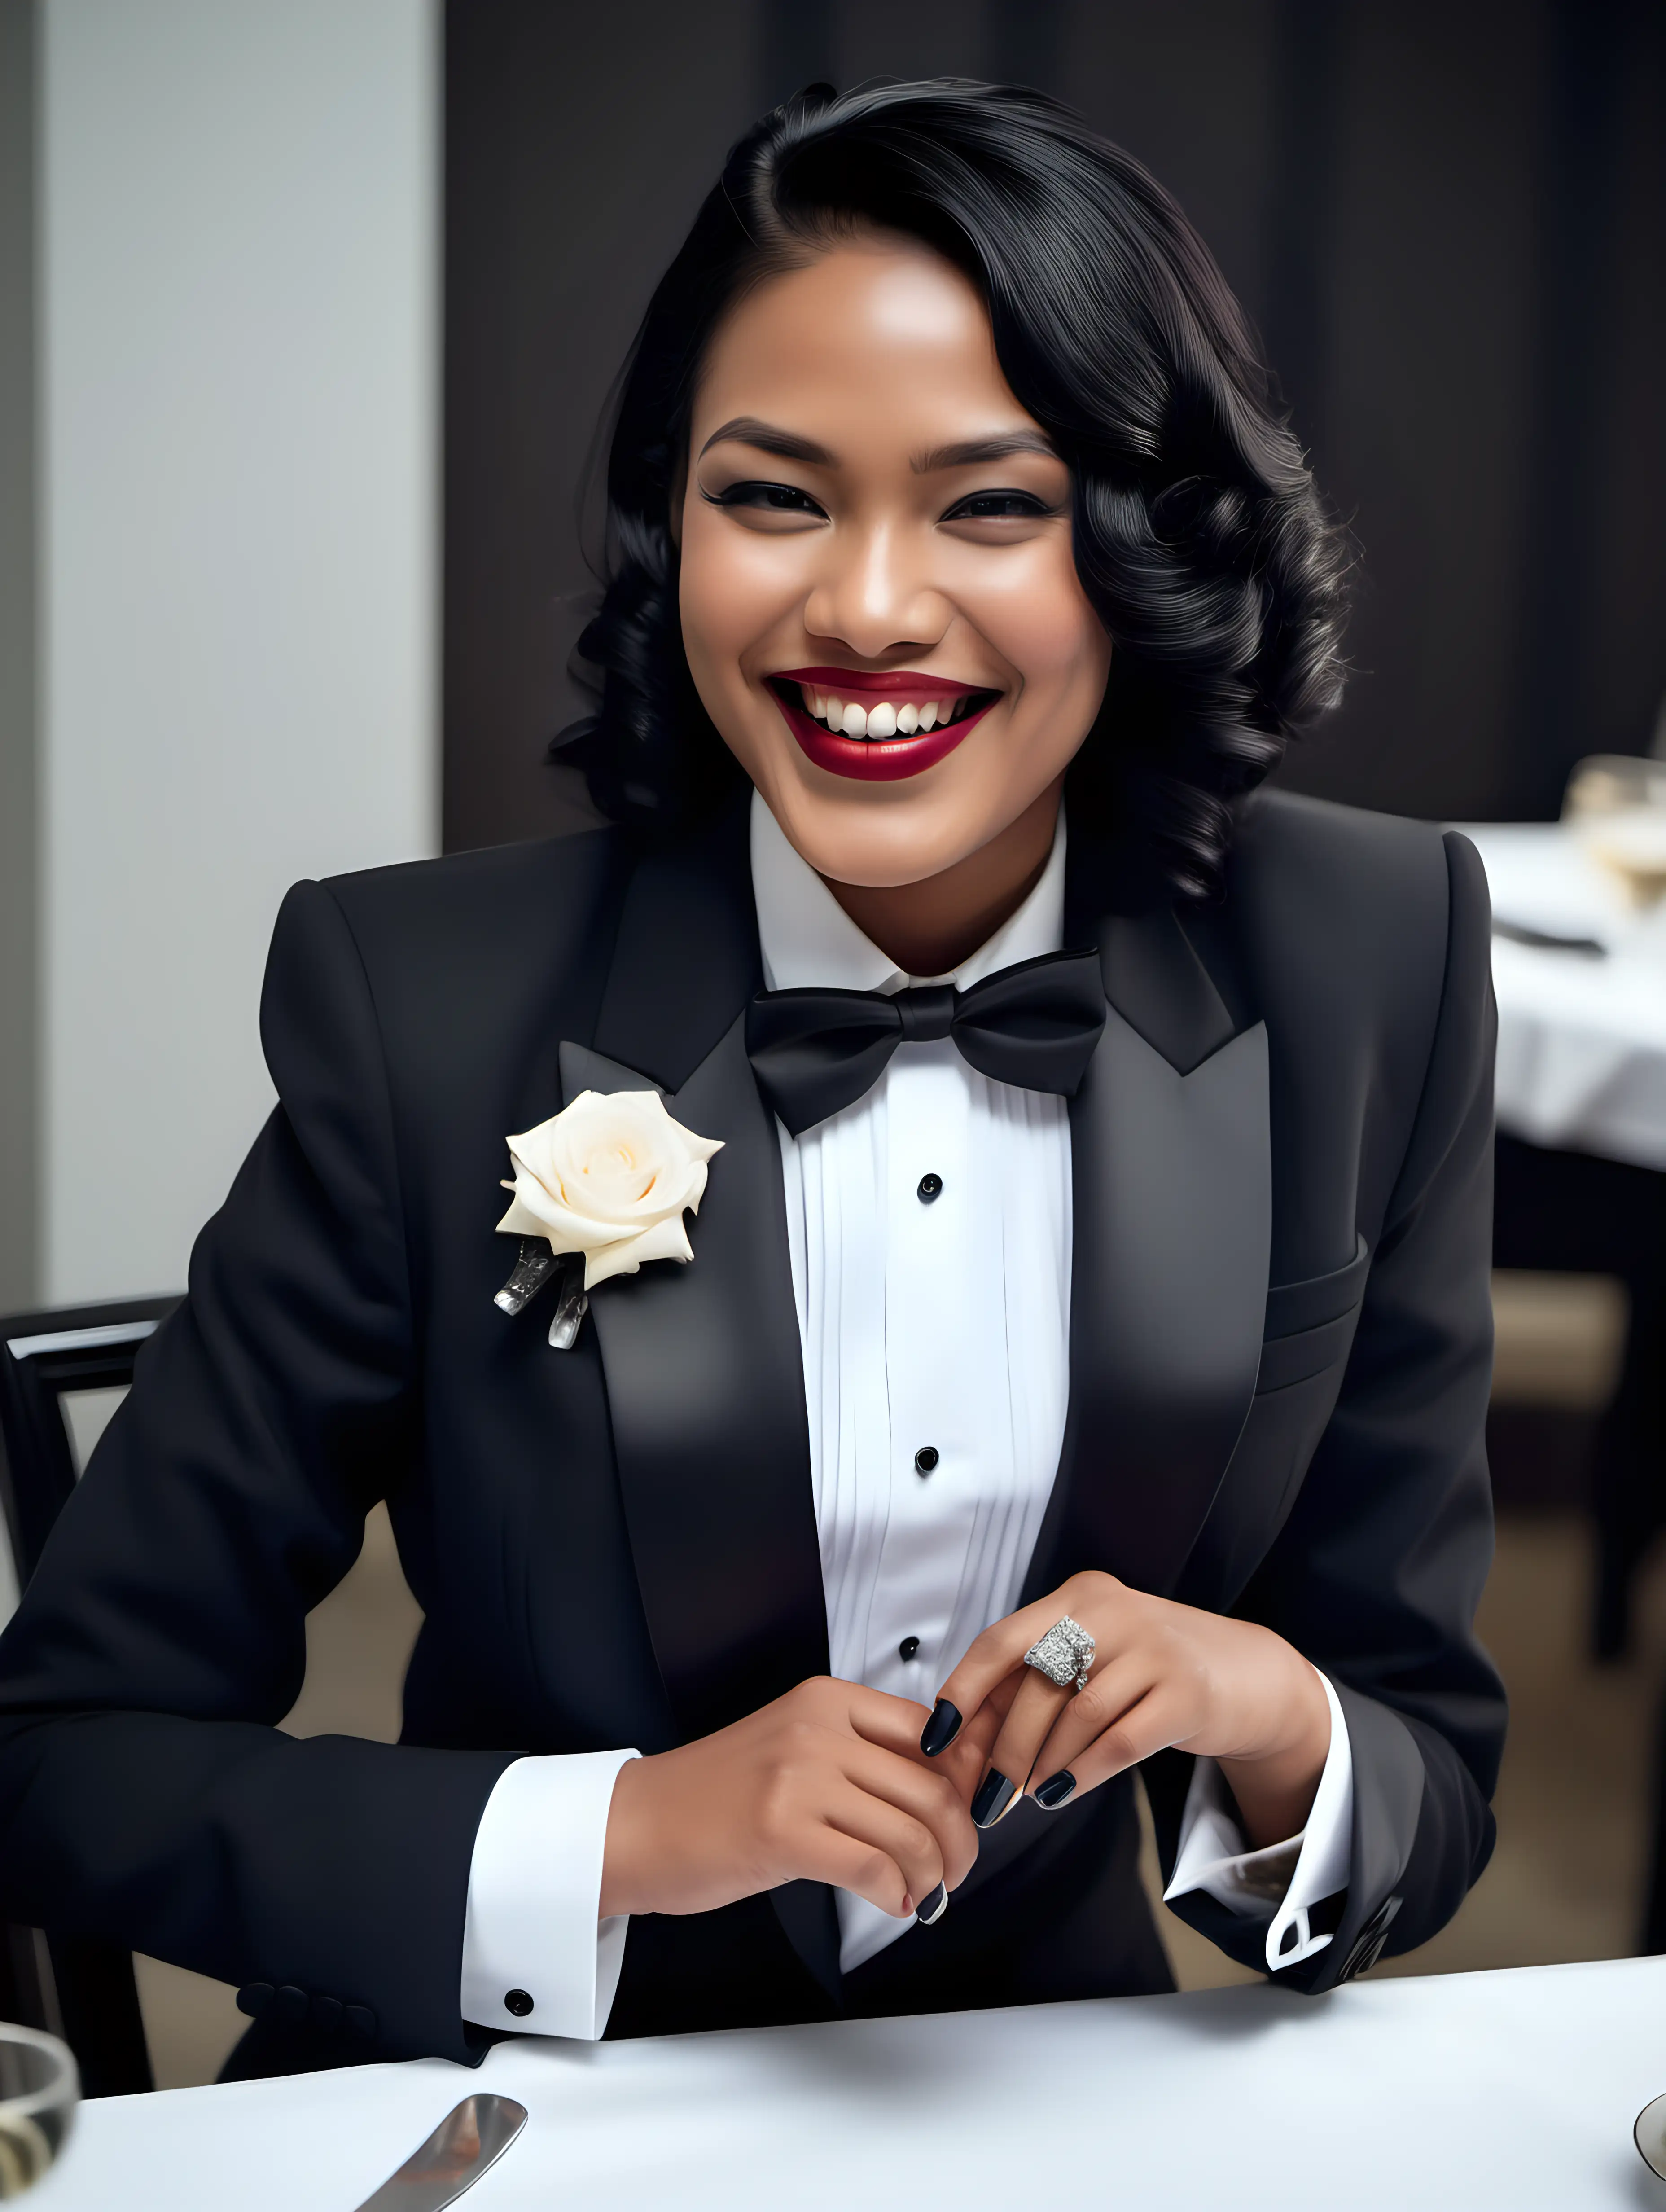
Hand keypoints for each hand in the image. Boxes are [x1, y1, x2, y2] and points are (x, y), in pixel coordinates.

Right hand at [600, 1676, 983, 1923]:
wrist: (638, 1825)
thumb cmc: (715, 1795)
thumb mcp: (795, 1748)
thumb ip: (861, 1756)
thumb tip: (945, 1786)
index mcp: (826, 1700)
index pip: (931, 1732)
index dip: (964, 1781)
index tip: (970, 1815)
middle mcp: (817, 1729)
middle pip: (933, 1785)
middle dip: (959, 1840)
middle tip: (955, 1870)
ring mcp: (798, 1778)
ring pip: (911, 1830)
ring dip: (933, 1875)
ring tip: (923, 1894)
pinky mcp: (781, 1832)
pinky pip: (873, 1867)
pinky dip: (897, 1896)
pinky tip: (892, 1904)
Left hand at [924, 1572, 1331, 1846]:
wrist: (1244, 1674)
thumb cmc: (1147, 1670)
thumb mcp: (1090, 1657)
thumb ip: (1033, 1684)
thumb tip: (963, 1743)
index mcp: (1077, 1596)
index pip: (1001, 1640)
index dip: (963, 1691)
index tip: (937, 1739)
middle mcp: (1112, 1610)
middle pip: (1035, 1684)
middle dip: (1003, 1749)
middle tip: (985, 1798)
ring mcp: (1154, 1648)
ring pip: (1076, 1715)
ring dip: (1041, 1764)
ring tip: (1025, 1796)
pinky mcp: (1188, 1692)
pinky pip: (1120, 1739)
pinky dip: (1083, 1772)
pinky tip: (1062, 1793)